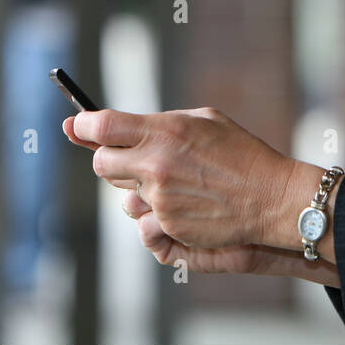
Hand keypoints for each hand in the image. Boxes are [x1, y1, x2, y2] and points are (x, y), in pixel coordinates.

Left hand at [61, 106, 296, 250]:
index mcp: (164, 131)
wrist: (268, 198)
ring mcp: (159, 198)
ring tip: (171, 181)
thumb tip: (120, 125)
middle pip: (100, 162)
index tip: (76, 127)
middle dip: (110, 158)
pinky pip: (143, 217)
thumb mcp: (204, 120)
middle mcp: (155, 164)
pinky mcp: (166, 225)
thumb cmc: (239, 152)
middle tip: (130, 157)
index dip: (82, 125)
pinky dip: (157, 210)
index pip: (101, 125)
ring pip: (122, 193)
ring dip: (137, 186)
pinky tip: (185, 201)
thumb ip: (159, 121)